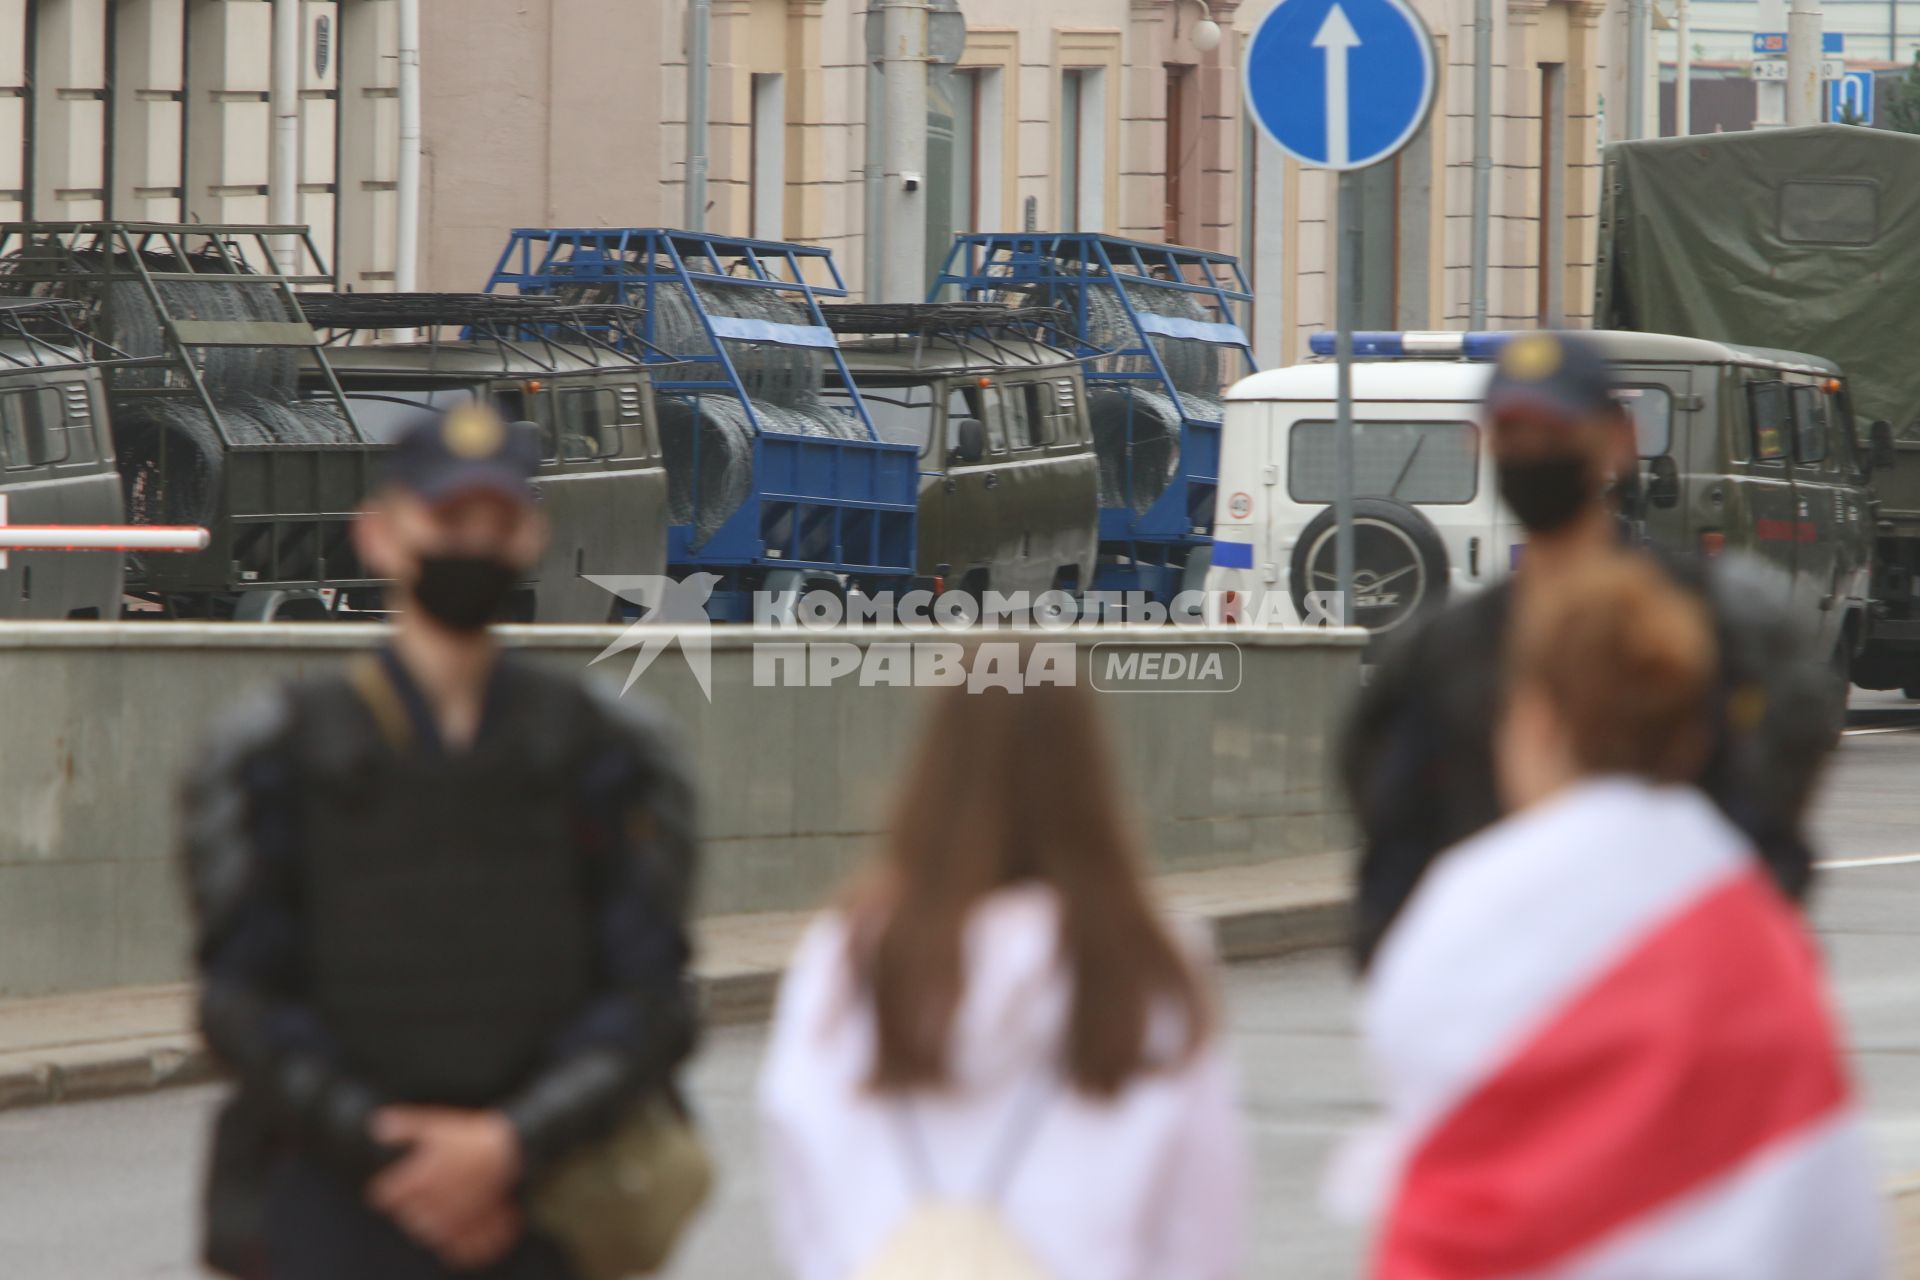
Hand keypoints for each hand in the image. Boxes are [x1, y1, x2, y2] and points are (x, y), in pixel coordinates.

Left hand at [368, 1107, 523, 1264]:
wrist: (512, 1149)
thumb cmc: (471, 1137)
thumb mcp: (436, 1125)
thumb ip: (405, 1127)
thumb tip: (376, 1126)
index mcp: (418, 1180)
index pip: (385, 1196)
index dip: (388, 1189)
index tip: (394, 1185)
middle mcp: (432, 1204)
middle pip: (407, 1217)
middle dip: (410, 1207)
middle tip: (422, 1194)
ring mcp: (454, 1220)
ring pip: (429, 1232)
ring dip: (430, 1223)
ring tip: (440, 1208)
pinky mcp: (474, 1230)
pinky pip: (459, 1250)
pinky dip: (456, 1245)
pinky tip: (458, 1231)